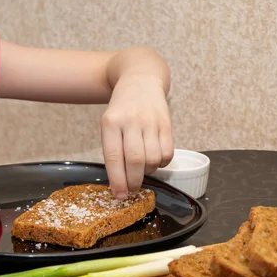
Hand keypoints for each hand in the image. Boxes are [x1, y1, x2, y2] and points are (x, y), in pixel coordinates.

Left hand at [101, 74, 173, 198]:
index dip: (117, 180)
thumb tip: (118, 184)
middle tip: (131, 191)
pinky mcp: (167, 124)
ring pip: (152, 159)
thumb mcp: (109, 124)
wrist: (140, 81)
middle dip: (133, 182)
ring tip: (142, 170)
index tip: (119, 196)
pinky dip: (161, 163)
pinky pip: (167, 153)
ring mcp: (150, 122)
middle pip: (135, 161)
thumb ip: (113, 150)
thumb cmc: (122, 109)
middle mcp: (131, 121)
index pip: (113, 157)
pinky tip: (154, 159)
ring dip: (148, 172)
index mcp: (110, 123)